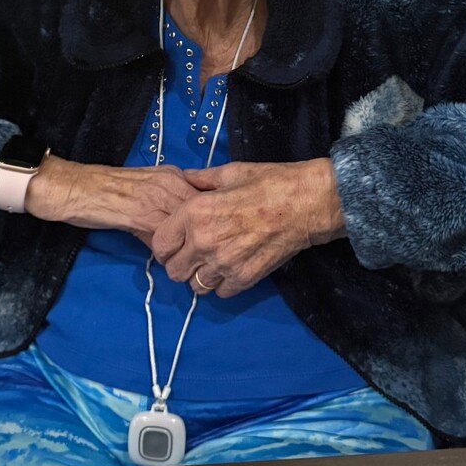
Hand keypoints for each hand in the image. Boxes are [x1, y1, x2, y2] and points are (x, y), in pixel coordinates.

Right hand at [25, 155, 196, 240]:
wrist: (78, 188)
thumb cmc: (109, 192)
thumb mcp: (147, 192)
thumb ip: (168, 208)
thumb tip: (185, 234)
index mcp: (174, 175)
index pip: (208, 199)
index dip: (211, 219)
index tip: (212, 234)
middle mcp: (172, 183)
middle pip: (204, 212)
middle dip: (205, 233)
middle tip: (203, 252)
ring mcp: (159, 198)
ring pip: (189, 225)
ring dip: (189, 245)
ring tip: (186, 259)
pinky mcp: (144, 215)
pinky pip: (167, 236)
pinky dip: (169, 249)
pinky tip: (164, 257)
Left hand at [151, 159, 345, 297]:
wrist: (305, 203)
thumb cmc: (269, 182)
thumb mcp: (230, 172)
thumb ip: (201, 179)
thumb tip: (185, 179)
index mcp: (195, 213)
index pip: (160, 245)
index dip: (165, 244)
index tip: (175, 241)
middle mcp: (204, 242)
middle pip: (174, 271)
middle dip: (180, 263)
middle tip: (192, 253)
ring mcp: (224, 264)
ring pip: (196, 286)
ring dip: (200, 276)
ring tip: (213, 261)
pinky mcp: (244, 278)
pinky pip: (221, 293)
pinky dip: (223, 284)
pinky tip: (231, 268)